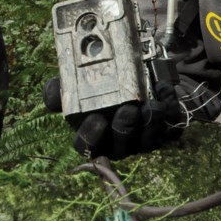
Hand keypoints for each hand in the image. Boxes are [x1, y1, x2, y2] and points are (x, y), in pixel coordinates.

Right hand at [44, 77, 185, 158]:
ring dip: (147, 124)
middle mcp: (117, 141)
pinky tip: (163, 91)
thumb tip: (52, 94)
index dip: (91, 137)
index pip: (86, 146)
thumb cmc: (102, 82)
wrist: (137, 72)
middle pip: (118, 148)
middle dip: (123, 130)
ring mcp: (142, 138)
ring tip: (149, 106)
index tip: (96, 119)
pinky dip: (167, 109)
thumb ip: (60, 89)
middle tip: (126, 110)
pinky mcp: (165, 129)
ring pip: (145, 142)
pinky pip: (168, 126)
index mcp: (93, 133)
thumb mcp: (76, 82)